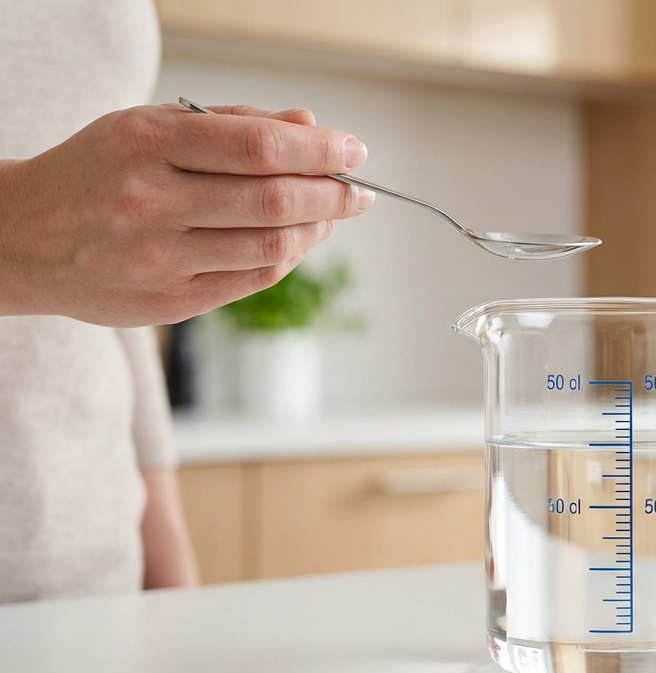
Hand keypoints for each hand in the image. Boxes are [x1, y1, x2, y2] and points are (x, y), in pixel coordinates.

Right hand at [0, 102, 374, 325]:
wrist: (22, 238)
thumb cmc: (101, 172)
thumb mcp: (152, 127)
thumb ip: (234, 124)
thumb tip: (311, 125)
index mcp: (147, 143)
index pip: (259, 146)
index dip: (320, 150)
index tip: (355, 151)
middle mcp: (151, 200)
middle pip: (274, 200)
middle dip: (333, 194)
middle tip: (360, 191)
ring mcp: (158, 257)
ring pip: (271, 246)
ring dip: (316, 229)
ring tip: (329, 215)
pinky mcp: (168, 302)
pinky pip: (252, 279)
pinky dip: (287, 258)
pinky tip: (295, 240)